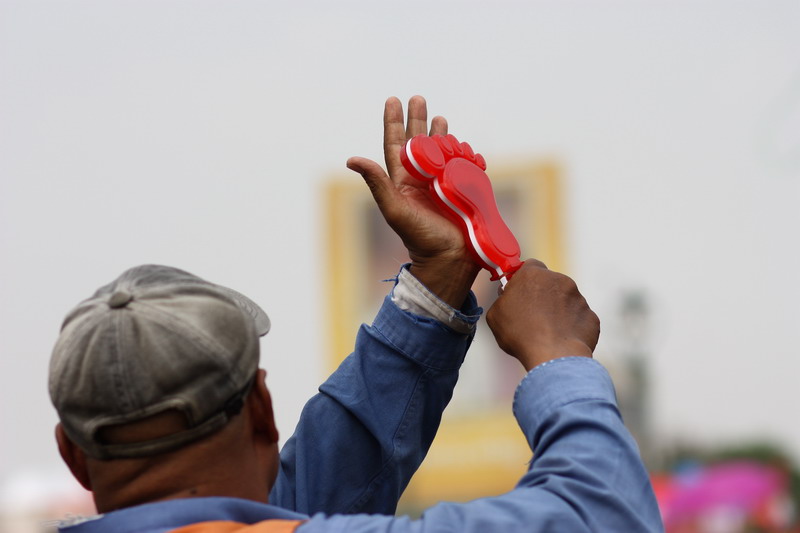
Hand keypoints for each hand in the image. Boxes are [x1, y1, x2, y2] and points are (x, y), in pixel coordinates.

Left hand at [347, 96, 479, 307]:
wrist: (450, 259)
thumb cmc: (420, 238)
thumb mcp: (395, 210)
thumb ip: (377, 183)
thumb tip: (352, 159)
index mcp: (403, 181)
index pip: (396, 144)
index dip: (394, 122)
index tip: (393, 100)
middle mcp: (422, 179)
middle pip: (419, 142)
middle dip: (418, 119)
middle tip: (418, 98)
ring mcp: (444, 183)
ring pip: (441, 150)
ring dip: (441, 133)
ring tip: (440, 117)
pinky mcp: (463, 188)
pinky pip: (462, 164)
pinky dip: (463, 151)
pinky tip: (463, 142)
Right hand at [486, 260, 599, 371]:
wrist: (553, 356)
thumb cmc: (521, 334)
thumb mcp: (495, 315)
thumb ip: (503, 300)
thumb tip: (508, 300)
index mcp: (533, 274)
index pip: (529, 266)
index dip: (524, 279)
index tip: (519, 291)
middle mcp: (559, 280)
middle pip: (549, 283)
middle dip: (542, 295)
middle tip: (532, 315)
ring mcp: (578, 297)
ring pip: (566, 300)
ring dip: (558, 311)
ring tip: (546, 332)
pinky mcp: (590, 316)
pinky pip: (578, 318)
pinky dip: (571, 326)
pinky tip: (560, 340)